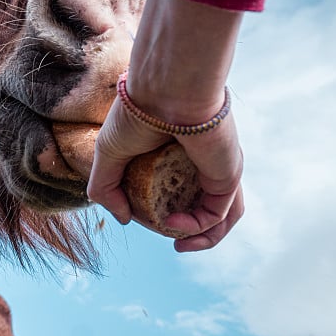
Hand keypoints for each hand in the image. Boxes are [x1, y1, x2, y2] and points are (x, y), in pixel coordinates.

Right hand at [86, 0, 244, 250]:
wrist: (166, 91)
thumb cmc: (137, 114)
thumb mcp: (108, 155)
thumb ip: (107, 188)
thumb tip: (122, 220)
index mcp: (177, 154)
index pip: (177, 190)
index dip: (160, 210)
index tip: (139, 215)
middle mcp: (201, 163)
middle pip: (202, 206)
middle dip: (184, 230)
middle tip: (165, 236)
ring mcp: (216, 170)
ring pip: (219, 216)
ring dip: (200, 239)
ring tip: (179, 245)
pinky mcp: (228, 176)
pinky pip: (217, 214)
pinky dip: (196, 226)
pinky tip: (172, 223)